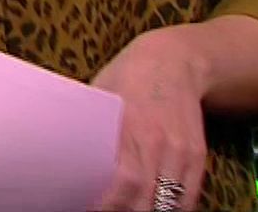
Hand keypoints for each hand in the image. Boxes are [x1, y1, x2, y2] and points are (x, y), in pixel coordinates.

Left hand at [91, 27, 208, 210]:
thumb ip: (89, 130)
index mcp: (131, 125)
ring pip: (169, 204)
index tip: (91, 209)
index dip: (110, 205)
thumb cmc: (127, 77)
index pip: (126, 181)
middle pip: (147, 200)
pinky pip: (188, 199)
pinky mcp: (197, 157)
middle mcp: (160, 142)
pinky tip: (150, 208)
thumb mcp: (101, 96)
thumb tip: (60, 160)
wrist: (175, 61)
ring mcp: (182, 152)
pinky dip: (170, 210)